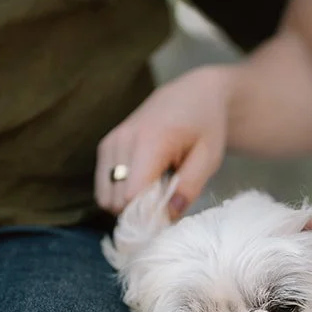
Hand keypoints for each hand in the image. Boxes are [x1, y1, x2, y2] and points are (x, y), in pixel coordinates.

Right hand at [96, 64, 234, 216]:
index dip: (147, 215)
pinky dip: (119, 192)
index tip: (167, 215)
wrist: (193, 95)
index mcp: (151, 141)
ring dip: (127, 203)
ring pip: (105, 197)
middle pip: (115, 200)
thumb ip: (189, 188)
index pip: (132, 194)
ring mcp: (110, 142)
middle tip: (163, 202)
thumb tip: (166, 217)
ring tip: (154, 190)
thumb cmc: (205, 126)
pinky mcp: (105, 146)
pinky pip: (102, 186)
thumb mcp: (209, 158)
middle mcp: (123, 140)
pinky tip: (142, 182)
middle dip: (137, 211)